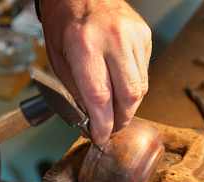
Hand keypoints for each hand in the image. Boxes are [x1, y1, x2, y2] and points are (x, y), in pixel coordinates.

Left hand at [40, 0, 151, 145]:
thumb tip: (91, 120)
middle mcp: (113, 40)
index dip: (102, 124)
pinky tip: (122, 85)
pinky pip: (144, 72)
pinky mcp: (145, 36)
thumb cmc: (65, 23)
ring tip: (117, 111)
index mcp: (85, 46)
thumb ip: (75, 91)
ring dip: (129, 106)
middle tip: (112, 129)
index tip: (100, 137)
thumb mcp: (58, 58)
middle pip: (128, 96)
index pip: (100, 97)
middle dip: (121, 120)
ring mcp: (134, 37)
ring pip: (140, 87)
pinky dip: (134, 86)